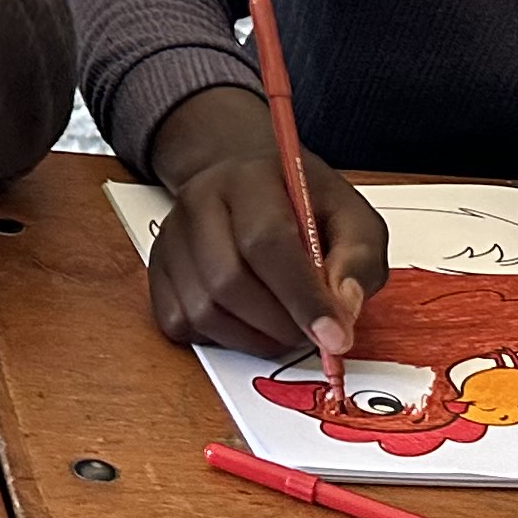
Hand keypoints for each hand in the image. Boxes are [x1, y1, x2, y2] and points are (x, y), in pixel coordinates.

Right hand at [140, 84, 391, 360]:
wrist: (248, 183)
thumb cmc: (302, 203)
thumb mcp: (351, 217)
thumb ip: (358, 259)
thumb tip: (343, 310)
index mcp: (250, 179)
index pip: (267, 241)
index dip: (302, 297)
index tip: (334, 338)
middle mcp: (200, 202)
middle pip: (228, 280)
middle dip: (281, 324)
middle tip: (314, 333)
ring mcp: (172, 237)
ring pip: (202, 309)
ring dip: (254, 337)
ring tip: (285, 326)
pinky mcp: (158, 269)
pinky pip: (180, 323)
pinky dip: (221, 338)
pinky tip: (249, 322)